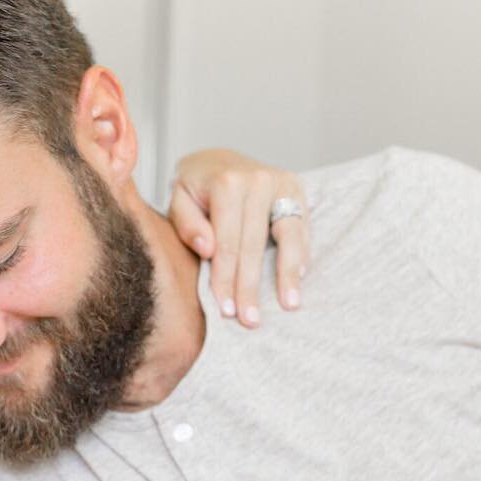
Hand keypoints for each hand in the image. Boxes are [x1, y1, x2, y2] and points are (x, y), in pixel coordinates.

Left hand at [168, 148, 310, 327]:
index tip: (226, 310)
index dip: (226, 279)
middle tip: (250, 320)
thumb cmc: (195, 188)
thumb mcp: (178, 200)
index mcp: (226, 182)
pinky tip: (299, 282)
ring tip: (289, 305)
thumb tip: (208, 249)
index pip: (227, 243)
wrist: (217, 160)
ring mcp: (282, 183)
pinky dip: (301, 256)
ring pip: (288, 236)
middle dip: (251, 286)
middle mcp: (258, 180)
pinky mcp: (297, 190)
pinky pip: (302, 228)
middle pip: (255, 245)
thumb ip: (186, 223)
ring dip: (288, 275)